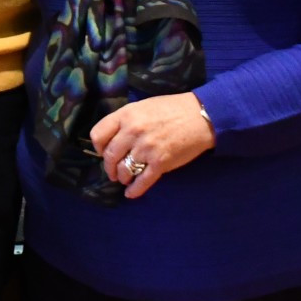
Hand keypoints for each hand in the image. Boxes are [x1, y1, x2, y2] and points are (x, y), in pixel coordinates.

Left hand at [91, 93, 216, 201]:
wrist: (201, 117)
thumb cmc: (173, 108)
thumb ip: (126, 120)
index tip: (102, 151)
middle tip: (113, 172)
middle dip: (109, 167)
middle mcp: (133, 131)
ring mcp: (146, 149)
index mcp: (127, 115)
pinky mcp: (160, 163)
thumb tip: (113, 138)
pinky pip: (142, 182)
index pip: (98, 134)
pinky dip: (134, 190)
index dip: (98, 147)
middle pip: (109, 156)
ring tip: (125, 178)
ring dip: (122, 177)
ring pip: (124, 170)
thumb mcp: (144, 106)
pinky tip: (130, 193)